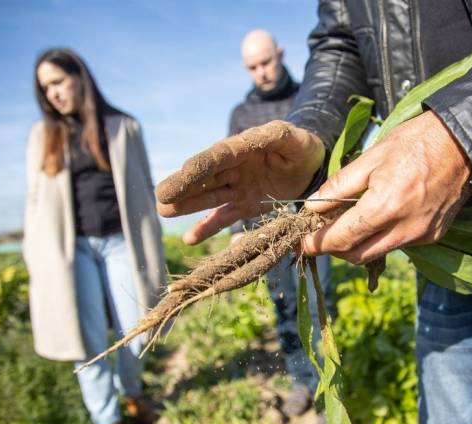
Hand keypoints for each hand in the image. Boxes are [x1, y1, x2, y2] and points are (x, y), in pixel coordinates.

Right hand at [156, 120, 324, 244]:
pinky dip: (207, 227)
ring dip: (187, 205)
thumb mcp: (292, 137)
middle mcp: (233, 167)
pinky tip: (190, 238)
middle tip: (161, 196)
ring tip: (164, 211)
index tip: (181, 174)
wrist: (310, 164)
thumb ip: (275, 136)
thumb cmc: (301, 146)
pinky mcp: (244, 205)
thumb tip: (252, 138)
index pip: (217, 157)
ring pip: (208, 197)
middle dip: (183, 187)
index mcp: (242, 147)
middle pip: (205, 178)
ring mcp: (236, 187)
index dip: (199, 167)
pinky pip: (223, 217)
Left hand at [302, 111, 471, 263]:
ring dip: (357, 244)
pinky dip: (381, 237)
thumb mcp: (371, 158)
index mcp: (385, 207)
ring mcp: (421, 235)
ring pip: (377, 252)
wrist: (463, 142)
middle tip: (321, 233)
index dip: (317, 243)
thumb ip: (339, 186)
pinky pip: (398, 244)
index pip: (341, 239)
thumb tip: (312, 206)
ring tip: (347, 223)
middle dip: (335, 248)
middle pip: (357, 255)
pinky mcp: (433, 235)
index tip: (303, 242)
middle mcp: (404, 229)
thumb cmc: (415, 143)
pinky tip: (379, 217)